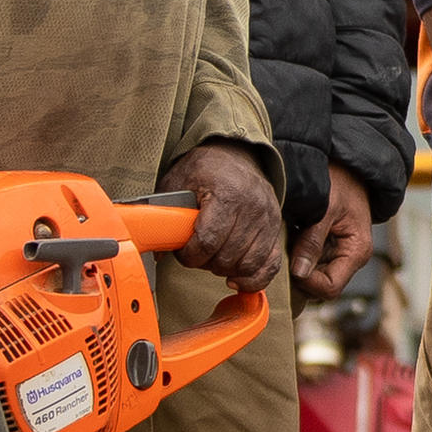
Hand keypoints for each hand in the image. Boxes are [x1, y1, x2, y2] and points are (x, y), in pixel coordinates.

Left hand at [160, 143, 284, 295]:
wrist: (235, 154)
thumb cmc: (204, 170)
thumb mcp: (177, 182)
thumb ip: (164, 214)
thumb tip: (156, 250)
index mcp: (227, 191)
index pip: (207, 241)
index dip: (189, 255)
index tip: (183, 252)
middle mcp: (252, 205)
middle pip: (227, 257)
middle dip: (205, 263)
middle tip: (196, 253)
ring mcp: (268, 218)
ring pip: (248, 264)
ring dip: (226, 270)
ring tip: (213, 259)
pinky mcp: (275, 228)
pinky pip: (270, 265)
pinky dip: (254, 278)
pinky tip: (237, 278)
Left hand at [289, 165, 374, 298]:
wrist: (345, 161)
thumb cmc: (339, 180)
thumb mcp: (325, 208)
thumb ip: (312, 241)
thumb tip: (298, 273)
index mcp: (356, 252)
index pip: (330, 288)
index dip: (307, 283)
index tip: (287, 266)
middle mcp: (349, 257)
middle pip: (320, 287)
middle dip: (298, 277)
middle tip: (279, 258)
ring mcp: (337, 252)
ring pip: (311, 276)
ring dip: (294, 266)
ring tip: (283, 245)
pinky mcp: (325, 245)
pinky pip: (307, 262)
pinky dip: (294, 255)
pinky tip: (286, 239)